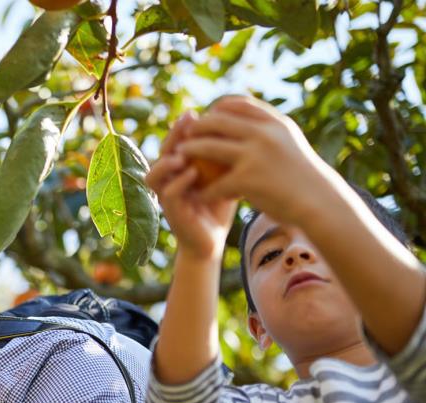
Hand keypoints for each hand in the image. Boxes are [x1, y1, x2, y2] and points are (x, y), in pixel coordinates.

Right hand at [145, 111, 237, 259]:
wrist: (212, 241)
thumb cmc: (219, 206)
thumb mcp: (224, 174)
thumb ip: (223, 153)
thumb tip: (239, 121)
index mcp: (178, 169)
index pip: (176, 141)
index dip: (182, 127)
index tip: (198, 112)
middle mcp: (167, 180)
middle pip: (163, 152)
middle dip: (174, 135)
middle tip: (188, 120)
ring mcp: (166, 197)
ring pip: (154, 173)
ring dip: (167, 160)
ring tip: (183, 151)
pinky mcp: (170, 213)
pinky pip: (168, 193)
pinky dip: (178, 182)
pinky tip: (192, 173)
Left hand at [180, 95, 336, 227]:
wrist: (320, 201)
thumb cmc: (304, 176)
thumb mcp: (290, 144)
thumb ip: (270, 131)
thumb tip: (248, 122)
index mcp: (275, 123)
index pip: (240, 104)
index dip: (218, 108)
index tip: (207, 115)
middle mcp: (265, 134)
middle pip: (218, 122)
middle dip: (196, 127)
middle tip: (184, 136)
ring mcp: (255, 155)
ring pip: (208, 147)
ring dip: (189, 151)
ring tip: (179, 158)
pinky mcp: (248, 179)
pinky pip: (215, 183)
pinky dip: (204, 189)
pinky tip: (197, 194)